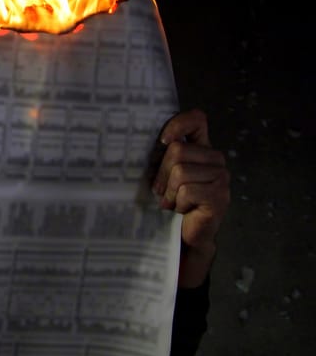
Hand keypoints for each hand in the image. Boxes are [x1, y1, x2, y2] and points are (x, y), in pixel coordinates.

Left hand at [152, 109, 230, 287]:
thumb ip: (162, 155)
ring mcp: (221, 177)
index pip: (196, 119)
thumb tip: (133, 139)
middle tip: (162, 190)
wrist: (185, 236)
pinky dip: (177, 202)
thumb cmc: (171, 202)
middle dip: (162, 173)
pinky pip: (187, 190)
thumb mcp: (164, 174)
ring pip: (180, 172)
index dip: (177, 125)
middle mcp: (215, 159)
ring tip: (172, 202)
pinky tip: (181, 210)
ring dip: (169, 191)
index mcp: (202, 148)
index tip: (162, 141)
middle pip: (178, 150)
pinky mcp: (220, 196)